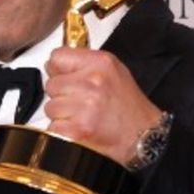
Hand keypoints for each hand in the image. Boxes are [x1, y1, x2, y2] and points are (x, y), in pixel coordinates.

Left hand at [42, 47, 160, 164]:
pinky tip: (80, 128)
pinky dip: (63, 132)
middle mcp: (92, 82)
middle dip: (61, 95)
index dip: (58, 70)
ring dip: (62, 115)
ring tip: (83, 116)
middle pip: (51, 84)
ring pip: (50, 107)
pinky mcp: (77, 129)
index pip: (57, 57)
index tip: (65, 78)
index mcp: (100, 64)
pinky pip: (53, 127)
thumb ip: (86, 64)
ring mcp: (84, 107)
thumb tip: (56, 64)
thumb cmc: (130, 107)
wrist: (143, 136)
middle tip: (81, 103)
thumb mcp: (114, 71)